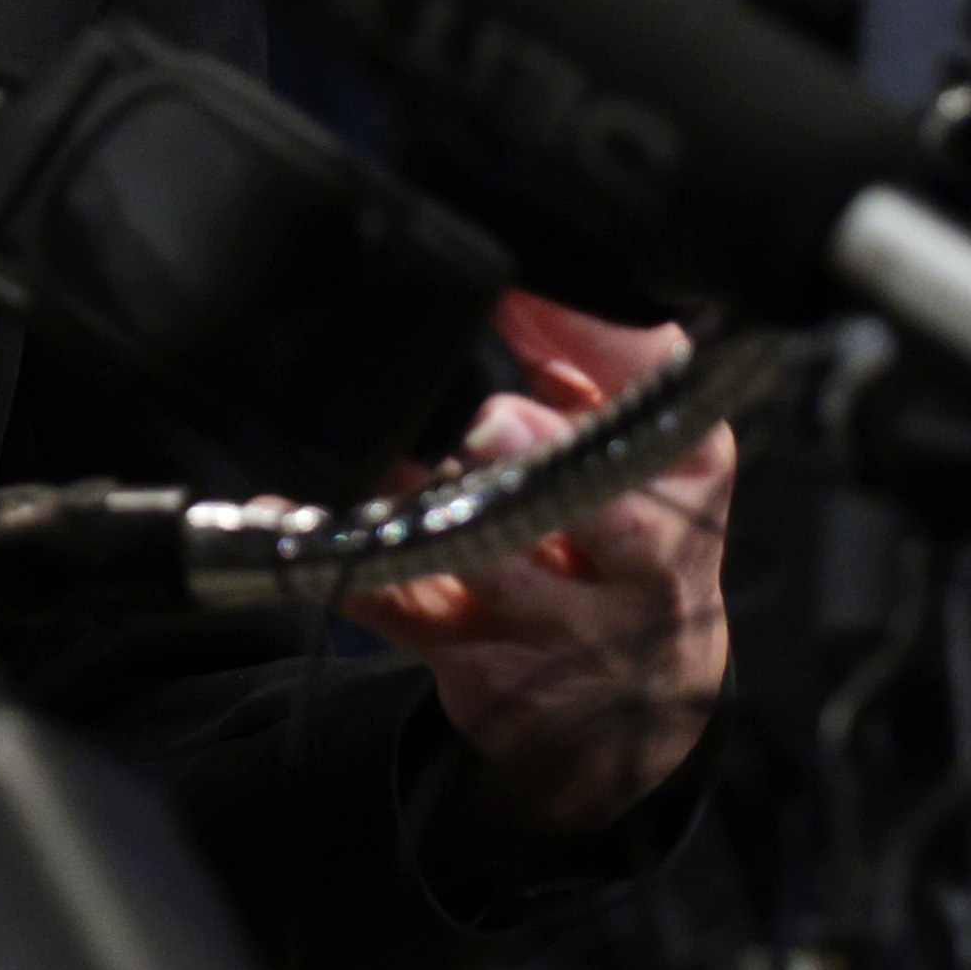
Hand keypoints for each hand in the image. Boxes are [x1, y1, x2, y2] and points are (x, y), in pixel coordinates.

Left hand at [351, 292, 733, 838]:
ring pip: (493, 563)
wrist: (632, 697)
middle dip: (545, 463)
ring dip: (431, 505)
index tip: (519, 288)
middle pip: (612, 515)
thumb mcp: (635, 441)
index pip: (666, 404)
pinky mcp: (479, 662)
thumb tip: (517, 272)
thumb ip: (585, 352)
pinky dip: (337, 559)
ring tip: (392, 462)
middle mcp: (639, 557)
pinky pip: (396, 608)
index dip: (597, 346)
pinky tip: (289, 512)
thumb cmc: (627, 533)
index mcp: (681, 475)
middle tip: (490, 422)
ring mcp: (560, 622)